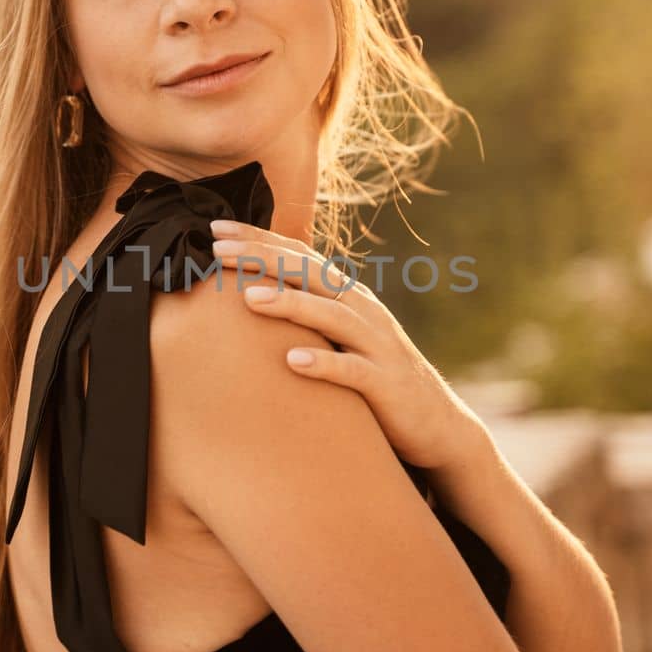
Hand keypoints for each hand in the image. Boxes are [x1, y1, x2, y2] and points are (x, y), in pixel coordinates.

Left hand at [209, 220, 487, 474]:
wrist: (435, 421)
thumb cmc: (375, 377)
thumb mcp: (341, 337)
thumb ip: (308, 312)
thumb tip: (251, 292)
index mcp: (348, 296)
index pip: (301, 256)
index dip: (260, 239)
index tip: (215, 230)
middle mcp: (363, 311)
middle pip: (311, 275)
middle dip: (264, 258)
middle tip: (217, 249)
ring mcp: (376, 346)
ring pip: (331, 316)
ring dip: (290, 304)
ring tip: (249, 298)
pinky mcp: (385, 384)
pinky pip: (352, 372)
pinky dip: (324, 364)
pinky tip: (292, 361)